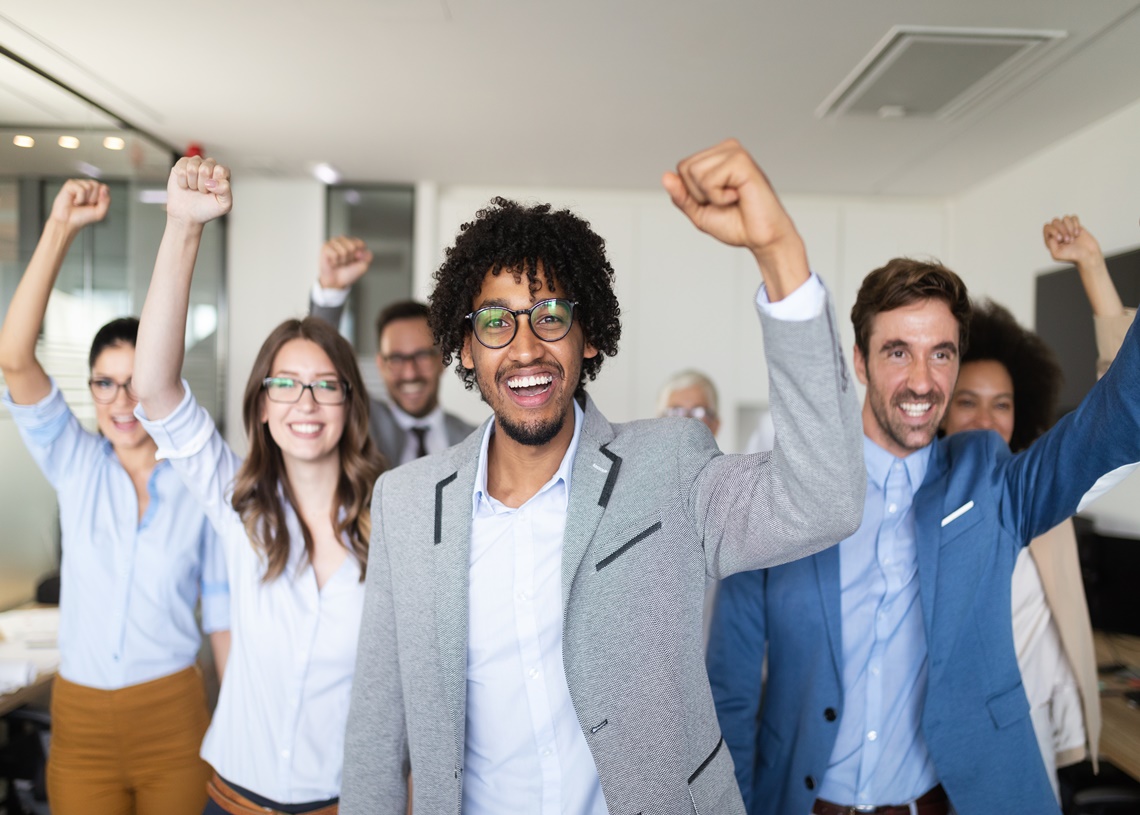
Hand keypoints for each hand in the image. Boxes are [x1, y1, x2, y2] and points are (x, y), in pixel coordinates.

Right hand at [49, 180, 109, 230]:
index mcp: (95, 191)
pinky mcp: (70, 184)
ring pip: (90, 186)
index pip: (104, 187)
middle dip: (93, 198)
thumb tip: (104, 189)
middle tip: (85, 204)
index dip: (101, 198)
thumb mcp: (100, 212)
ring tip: (79, 203)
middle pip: (97, 185)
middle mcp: (86, 186)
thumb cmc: (81, 217)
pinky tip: (74, 201)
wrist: (68, 222)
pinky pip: (81, 189)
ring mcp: (78, 184)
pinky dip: (79, 198)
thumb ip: (106, 201)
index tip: (94, 205)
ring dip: (85, 199)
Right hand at [166, 156, 231, 225]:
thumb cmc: (207, 208)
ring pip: (192, 167)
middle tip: (202, 191)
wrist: (187, 214)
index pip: (221, 170)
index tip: (212, 192)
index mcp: (223, 173)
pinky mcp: (182, 164)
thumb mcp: (224, 205)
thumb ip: (225, 191)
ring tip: (194, 188)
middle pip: (206, 168)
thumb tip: (212, 182)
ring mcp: (196, 163)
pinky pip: (181, 169)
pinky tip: (185, 185)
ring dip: (192, 183)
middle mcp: (210, 165)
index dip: (215, 183)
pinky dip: (182, 182)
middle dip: (202, 184)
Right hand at [318, 236, 372, 289]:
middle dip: (350, 258)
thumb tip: (363, 250)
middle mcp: (343, 240)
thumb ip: (368, 256)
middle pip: (352, 247)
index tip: (355, 260)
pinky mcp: (325, 247)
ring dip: (342, 260)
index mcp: (353, 241)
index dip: (359, 255)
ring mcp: (333, 242)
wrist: (337, 282)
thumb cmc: (349, 273)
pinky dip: (335, 261)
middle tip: (345, 262)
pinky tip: (332, 262)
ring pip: (343, 251)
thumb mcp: (363, 265)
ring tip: (339, 263)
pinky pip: (334, 254)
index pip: (361, 244)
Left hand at [663, 138, 806, 296]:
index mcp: (716, 157)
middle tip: (725, 201)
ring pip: (694, 172)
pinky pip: (709, 179)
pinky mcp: (741, 161)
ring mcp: (735, 152)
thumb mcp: (699, 212)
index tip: (716, 201)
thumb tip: (665, 177)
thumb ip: (681, 195)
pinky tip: (738, 196)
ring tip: (732, 198)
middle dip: (699, 194)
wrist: (762, 238)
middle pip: (685, 168)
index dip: (692, 193)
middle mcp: (726, 149)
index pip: (682, 168)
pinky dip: (719, 197)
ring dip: (710, 196)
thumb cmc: (737, 224)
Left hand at [1043, 214, 1101, 266]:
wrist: (1087, 255)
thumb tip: (1052, 235)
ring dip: (1070, 228)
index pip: (1047, 227)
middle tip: (1069, 240)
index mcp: (1050, 239)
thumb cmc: (1072, 256)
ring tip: (1073, 238)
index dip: (1054, 231)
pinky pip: (1073, 217)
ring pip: (1065, 218)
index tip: (1060, 239)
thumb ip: (1050, 244)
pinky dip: (1076, 224)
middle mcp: (1057, 232)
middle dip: (1063, 230)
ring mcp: (1067, 228)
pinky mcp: (1076, 226)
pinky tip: (1078, 234)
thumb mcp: (1056, 254)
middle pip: (1055, 221)